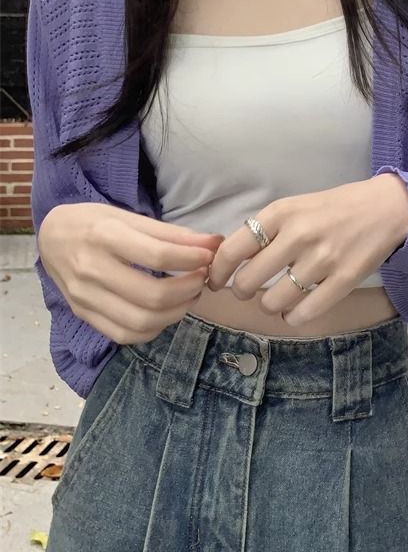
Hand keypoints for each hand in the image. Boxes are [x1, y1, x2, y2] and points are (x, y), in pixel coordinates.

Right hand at [38, 202, 224, 344]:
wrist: (50, 236)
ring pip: (141, 321)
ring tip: (189, 295)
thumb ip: (172, 234)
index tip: (209, 256)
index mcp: (104, 236)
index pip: (158, 255)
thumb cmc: (95, 222)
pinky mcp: (83, 315)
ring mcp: (84, 297)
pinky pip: (125, 334)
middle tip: (201, 278)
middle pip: (152, 295)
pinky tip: (166, 311)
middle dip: (189, 289)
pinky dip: (155, 328)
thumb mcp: (130, 217)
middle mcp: (91, 269)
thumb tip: (213, 244)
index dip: (192, 259)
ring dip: (177, 312)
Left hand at [206, 172, 407, 325]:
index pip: (232, 250)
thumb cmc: (336, 208)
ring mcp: (322, 259)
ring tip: (276, 301)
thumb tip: (231, 261)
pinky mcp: (344, 279)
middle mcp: (298, 234)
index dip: (218, 272)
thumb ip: (267, 229)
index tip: (216, 281)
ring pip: (274, 301)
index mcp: (281, 212)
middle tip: (249, 292)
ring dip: (269, 307)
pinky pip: (305, 312)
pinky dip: (294, 317)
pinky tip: (295, 311)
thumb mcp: (296, 205)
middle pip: (248, 281)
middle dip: (242, 292)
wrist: (387, 207)